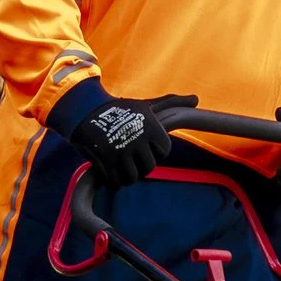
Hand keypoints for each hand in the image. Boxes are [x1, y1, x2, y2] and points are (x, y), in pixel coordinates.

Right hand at [66, 92, 195, 186]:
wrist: (84, 110)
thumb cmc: (120, 109)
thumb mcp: (146, 105)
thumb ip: (172, 103)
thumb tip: (196, 98)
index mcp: (152, 128)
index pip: (164, 152)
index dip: (154, 151)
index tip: (142, 145)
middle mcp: (139, 140)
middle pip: (149, 167)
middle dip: (140, 165)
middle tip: (129, 157)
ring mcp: (121, 151)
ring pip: (133, 178)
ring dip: (126, 175)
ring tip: (119, 165)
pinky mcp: (104, 161)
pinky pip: (115, 182)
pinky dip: (112, 181)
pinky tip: (109, 172)